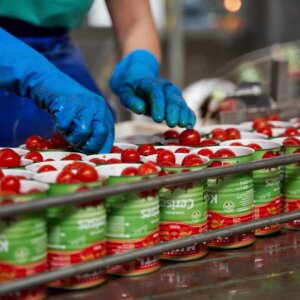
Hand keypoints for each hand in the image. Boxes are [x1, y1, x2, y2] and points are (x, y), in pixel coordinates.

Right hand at [0, 29, 113, 152]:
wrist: (49, 81)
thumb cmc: (68, 104)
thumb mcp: (86, 115)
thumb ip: (93, 130)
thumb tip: (96, 152)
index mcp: (104, 111)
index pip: (108, 135)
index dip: (100, 148)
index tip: (92, 154)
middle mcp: (97, 106)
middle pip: (99, 134)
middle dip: (88, 146)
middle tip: (77, 145)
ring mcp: (83, 104)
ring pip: (83, 132)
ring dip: (72, 137)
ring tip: (66, 131)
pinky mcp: (67, 104)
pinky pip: (64, 126)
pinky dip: (59, 128)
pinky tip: (58, 120)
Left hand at [110, 50, 195, 128]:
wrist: (140, 80)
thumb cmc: (132, 90)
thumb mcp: (125, 93)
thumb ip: (131, 101)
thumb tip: (140, 108)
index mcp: (150, 84)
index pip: (156, 94)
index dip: (158, 106)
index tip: (158, 119)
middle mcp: (165, 87)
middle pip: (171, 98)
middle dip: (172, 112)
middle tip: (172, 124)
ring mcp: (173, 93)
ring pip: (180, 102)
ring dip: (183, 114)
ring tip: (184, 125)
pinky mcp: (178, 100)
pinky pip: (185, 107)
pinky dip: (189, 115)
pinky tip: (191, 124)